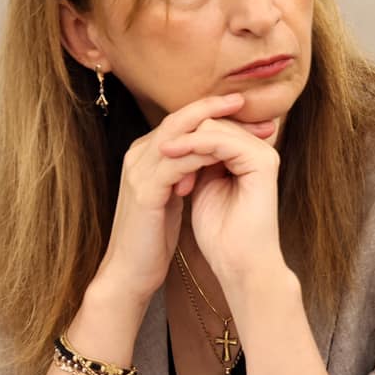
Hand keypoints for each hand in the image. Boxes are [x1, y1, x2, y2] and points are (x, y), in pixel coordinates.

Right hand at [91, 93, 274, 305]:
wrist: (129, 272)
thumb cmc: (152, 237)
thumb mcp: (172, 196)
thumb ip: (185, 173)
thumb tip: (213, 157)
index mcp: (145, 155)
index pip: (180, 122)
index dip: (211, 112)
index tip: (245, 113)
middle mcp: (138, 156)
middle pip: (178, 119)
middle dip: (214, 108)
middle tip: (245, 103)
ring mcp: (137, 171)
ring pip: (178, 135)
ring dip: (215, 129)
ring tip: (245, 127)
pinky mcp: (144, 190)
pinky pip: (178, 163)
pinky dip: (203, 156)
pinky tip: (228, 156)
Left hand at [159, 115, 286, 301]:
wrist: (238, 264)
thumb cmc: (219, 234)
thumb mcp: (202, 188)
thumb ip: (197, 162)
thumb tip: (177, 138)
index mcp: (247, 156)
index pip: (212, 126)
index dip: (183, 135)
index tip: (161, 155)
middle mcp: (258, 151)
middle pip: (212, 121)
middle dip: (182, 135)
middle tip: (162, 157)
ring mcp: (263, 154)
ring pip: (215, 126)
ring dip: (183, 139)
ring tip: (163, 156)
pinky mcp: (262, 163)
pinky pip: (222, 140)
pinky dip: (193, 145)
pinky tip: (171, 154)